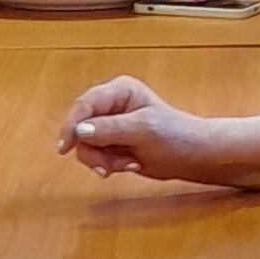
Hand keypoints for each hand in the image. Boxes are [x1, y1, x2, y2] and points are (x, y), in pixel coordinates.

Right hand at [57, 75, 208, 180]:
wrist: (194, 157)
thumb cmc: (175, 136)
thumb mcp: (143, 130)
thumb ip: (110, 129)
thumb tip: (79, 131)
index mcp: (119, 91)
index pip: (85, 104)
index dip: (71, 124)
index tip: (65, 148)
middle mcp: (111, 105)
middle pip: (82, 126)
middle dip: (93, 149)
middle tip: (107, 167)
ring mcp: (111, 125)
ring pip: (87, 144)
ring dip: (104, 159)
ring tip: (128, 164)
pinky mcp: (114, 143)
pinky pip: (97, 155)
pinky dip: (110, 164)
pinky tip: (131, 165)